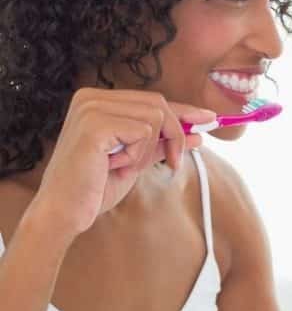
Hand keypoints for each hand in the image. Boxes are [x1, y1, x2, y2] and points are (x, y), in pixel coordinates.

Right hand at [32, 88, 215, 241]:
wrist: (64, 213)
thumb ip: (162, 142)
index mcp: (97, 100)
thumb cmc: (94, 188)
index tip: (208, 119)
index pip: (151, 100)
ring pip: (155, 116)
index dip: (183, 111)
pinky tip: (116, 167)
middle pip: (158, 103)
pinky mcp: (95, 124)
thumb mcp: (136, 159)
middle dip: (175, 134)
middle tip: (172, 163)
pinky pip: (142, 131)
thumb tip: (198, 132)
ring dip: (149, 150)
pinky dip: (137, 155)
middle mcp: (91, 97)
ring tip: (125, 167)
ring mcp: (91, 108)